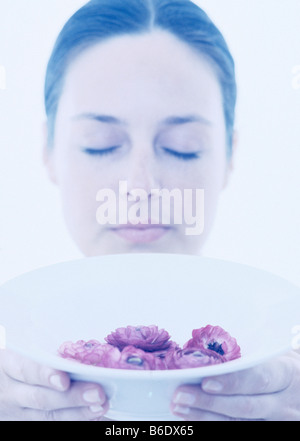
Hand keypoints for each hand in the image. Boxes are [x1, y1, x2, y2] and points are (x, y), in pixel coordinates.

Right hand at [0, 349, 108, 420]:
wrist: (3, 383)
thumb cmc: (20, 358)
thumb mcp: (24, 350)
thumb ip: (46, 353)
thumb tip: (85, 354)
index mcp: (8, 366)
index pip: (26, 370)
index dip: (46, 375)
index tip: (65, 380)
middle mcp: (10, 392)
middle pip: (40, 398)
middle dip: (71, 397)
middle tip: (98, 393)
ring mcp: (17, 412)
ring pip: (47, 417)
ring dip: (77, 413)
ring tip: (100, 406)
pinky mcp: (27, 422)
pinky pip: (50, 424)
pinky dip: (74, 420)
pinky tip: (93, 416)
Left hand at [171, 351, 299, 420]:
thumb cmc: (282, 363)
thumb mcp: (275, 352)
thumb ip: (250, 353)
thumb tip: (207, 349)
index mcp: (287, 373)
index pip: (259, 378)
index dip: (232, 382)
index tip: (206, 382)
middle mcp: (285, 402)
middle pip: (246, 406)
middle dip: (209, 403)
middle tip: (180, 395)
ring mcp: (278, 421)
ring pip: (239, 423)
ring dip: (205, 417)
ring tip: (179, 407)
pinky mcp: (268, 429)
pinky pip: (239, 430)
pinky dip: (214, 424)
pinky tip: (193, 419)